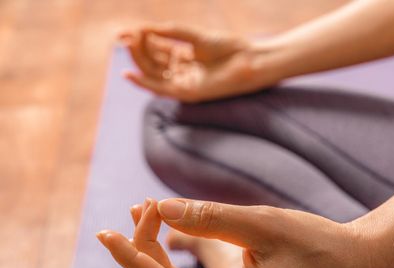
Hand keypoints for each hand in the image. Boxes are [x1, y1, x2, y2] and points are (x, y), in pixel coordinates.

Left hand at [96, 198, 372, 267]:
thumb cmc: (316, 244)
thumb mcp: (263, 224)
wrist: (352, 263)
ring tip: (150, 211)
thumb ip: (210, 216)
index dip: (132, 258)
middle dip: (144, 246)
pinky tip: (170, 226)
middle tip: (148, 204)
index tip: (105, 233)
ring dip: (156, 251)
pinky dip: (173, 256)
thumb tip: (162, 208)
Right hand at [118, 24, 270, 101]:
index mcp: (184, 56)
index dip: (140, 40)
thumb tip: (143, 28)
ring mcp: (184, 82)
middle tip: (127, 38)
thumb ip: (170, 32)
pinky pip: (160, 90)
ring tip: (129, 45)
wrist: (248, 61)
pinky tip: (129, 74)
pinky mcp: (187, 93)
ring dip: (138, 61)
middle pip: (151, 62)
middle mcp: (181, 70)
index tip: (126, 31)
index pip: (155, 49)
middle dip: (137, 50)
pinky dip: (143, 83)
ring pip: (153, 74)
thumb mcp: (194, 36)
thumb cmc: (227, 48)